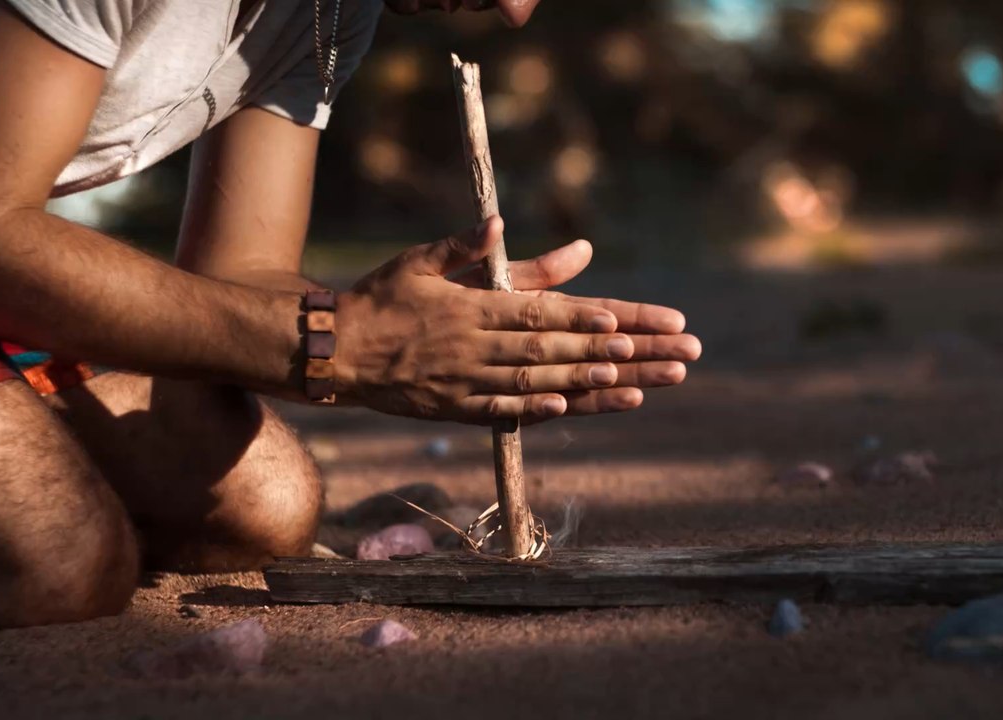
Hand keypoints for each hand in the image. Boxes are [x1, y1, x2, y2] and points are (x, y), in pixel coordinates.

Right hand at [334, 217, 699, 423]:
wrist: (332, 351)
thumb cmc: (381, 298)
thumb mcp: (422, 262)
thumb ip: (468, 248)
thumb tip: (501, 221)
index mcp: (473, 307)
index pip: (542, 312)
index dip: (588, 318)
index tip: (631, 322)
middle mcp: (477, 346)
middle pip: (559, 349)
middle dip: (621, 352)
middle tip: (670, 353)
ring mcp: (469, 382)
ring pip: (543, 382)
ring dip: (597, 384)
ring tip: (648, 382)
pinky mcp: (458, 409)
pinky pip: (507, 410)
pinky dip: (541, 409)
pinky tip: (579, 404)